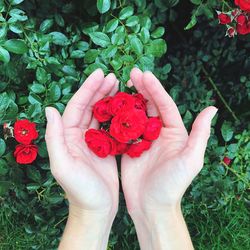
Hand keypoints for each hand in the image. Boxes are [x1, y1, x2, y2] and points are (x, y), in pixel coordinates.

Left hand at [45, 69, 118, 248]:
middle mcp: (78, 137)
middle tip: (112, 77)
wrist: (97, 209)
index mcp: (67, 137)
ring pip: (98, 114)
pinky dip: (115, 115)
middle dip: (99, 90)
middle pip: (88, 107)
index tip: (100, 74)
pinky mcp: (104, 148)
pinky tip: (124, 107)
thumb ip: (54, 138)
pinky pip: (109, 126)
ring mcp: (92, 142)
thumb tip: (50, 109)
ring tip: (118, 86)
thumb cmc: (80, 191)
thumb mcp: (63, 166)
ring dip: (107, 100)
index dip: (88, 89)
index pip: (76, 107)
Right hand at [121, 68, 216, 248]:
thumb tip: (211, 108)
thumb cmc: (172, 186)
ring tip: (119, 85)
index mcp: (174, 132)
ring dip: (128, 99)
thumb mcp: (190, 160)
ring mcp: (142, 139)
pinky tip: (110, 106)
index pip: (164, 105)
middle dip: (141, 88)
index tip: (144, 75)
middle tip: (131, 73)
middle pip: (149, 105)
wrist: (151, 206)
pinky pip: (123, 128)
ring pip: (135, 114)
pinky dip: (117, 116)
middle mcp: (158, 133)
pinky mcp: (129, 147)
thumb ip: (200, 134)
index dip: (155, 89)